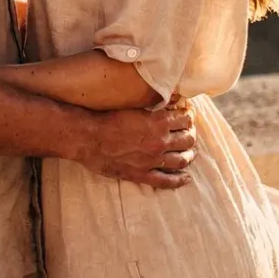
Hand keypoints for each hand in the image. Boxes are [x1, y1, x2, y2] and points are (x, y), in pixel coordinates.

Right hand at [77, 103, 196, 188]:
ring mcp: (152, 161)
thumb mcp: (133, 105)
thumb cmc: (106, 118)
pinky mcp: (141, 174)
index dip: (189, 115)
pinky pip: (165, 181)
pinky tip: (186, 179)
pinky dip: (178, 180)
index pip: (185, 119)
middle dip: (191, 134)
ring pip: (181, 160)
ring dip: (189, 155)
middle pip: (187, 139)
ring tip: (191, 153)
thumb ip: (153, 104)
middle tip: (189, 132)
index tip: (188, 113)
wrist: (87, 138)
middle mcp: (160, 142)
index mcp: (158, 123)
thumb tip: (172, 97)